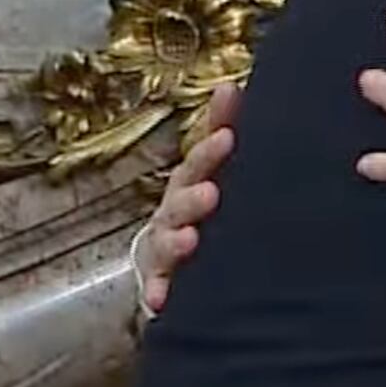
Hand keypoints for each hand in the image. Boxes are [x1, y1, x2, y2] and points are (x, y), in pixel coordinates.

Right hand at [137, 81, 238, 313]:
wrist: (178, 266)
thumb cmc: (201, 208)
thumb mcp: (215, 170)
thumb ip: (224, 128)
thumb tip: (230, 86)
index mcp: (191, 184)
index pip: (199, 162)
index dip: (211, 149)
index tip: (229, 137)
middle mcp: (174, 214)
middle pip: (178, 201)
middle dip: (191, 196)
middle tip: (212, 192)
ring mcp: (165, 249)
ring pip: (165, 243)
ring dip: (174, 242)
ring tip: (190, 240)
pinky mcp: (162, 284)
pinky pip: (155, 290)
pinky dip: (156, 294)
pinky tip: (162, 300)